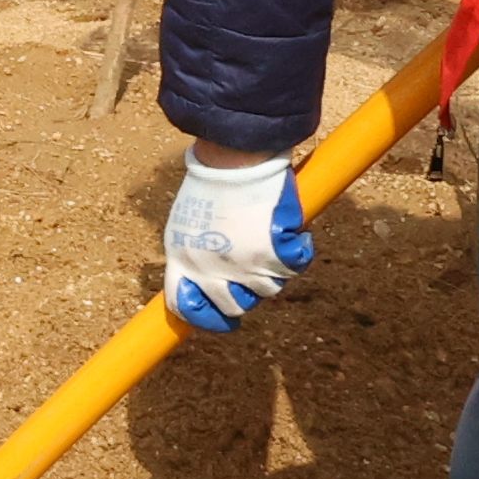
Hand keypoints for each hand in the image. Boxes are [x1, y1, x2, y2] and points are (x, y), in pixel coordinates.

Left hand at [162, 149, 314, 331]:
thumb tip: (206, 278)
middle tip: (255, 269)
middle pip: (232, 306)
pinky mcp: (270, 254)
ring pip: (267, 290)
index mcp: (180, 258)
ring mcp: (240, 265)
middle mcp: (208, 269)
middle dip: (246, 294)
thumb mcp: (185, 222)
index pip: (182, 305)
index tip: (221, 317)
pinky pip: (291, 268)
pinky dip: (297, 251)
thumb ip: (194, 251)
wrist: (232, 160)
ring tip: (269, 238)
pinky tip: (291, 232)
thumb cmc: (210, 184)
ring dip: (273, 270)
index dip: (202, 316)